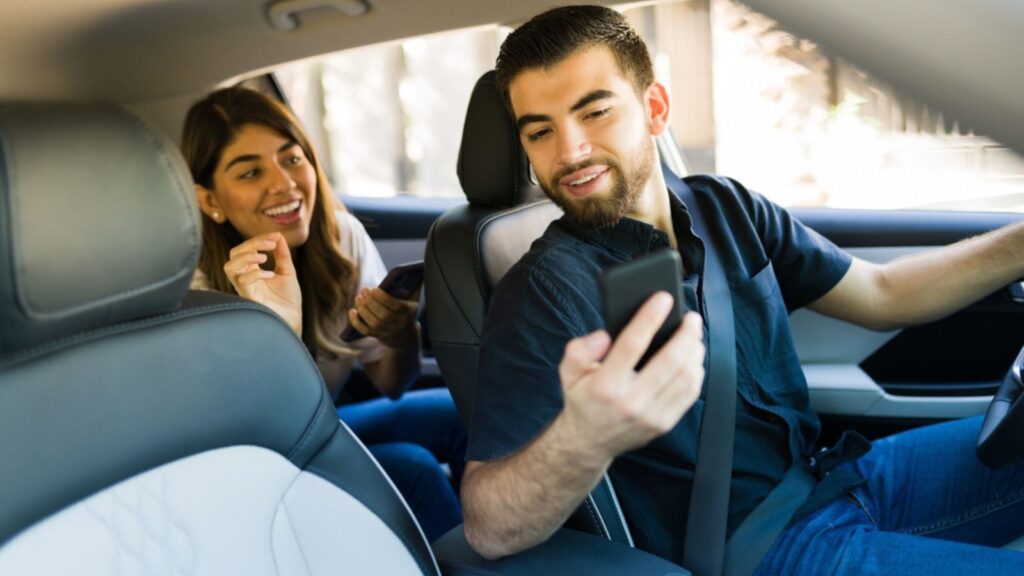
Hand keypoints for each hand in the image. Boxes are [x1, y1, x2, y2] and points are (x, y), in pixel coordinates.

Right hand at [223, 233, 301, 334]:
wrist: (293, 320)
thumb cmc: (287, 299)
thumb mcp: (287, 271)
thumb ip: (282, 254)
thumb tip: (278, 235)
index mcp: (251, 271)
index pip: (245, 249)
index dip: (258, 239)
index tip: (275, 237)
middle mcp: (244, 279)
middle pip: (233, 255)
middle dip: (251, 244)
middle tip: (270, 244)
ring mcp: (244, 289)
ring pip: (230, 268)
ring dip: (246, 257)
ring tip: (264, 258)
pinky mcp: (249, 299)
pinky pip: (243, 282)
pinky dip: (256, 274)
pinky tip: (271, 275)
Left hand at [347, 287, 419, 348]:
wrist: (405, 335)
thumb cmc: (407, 310)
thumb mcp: (414, 299)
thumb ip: (414, 285)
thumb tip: (416, 268)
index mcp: (408, 312)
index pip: (396, 306)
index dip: (384, 298)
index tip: (374, 289)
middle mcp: (398, 323)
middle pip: (384, 315)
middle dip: (371, 302)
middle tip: (364, 290)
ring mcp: (387, 331)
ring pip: (373, 322)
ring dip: (363, 309)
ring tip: (358, 297)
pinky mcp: (377, 336)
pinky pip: (365, 331)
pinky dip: (356, 322)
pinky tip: (352, 311)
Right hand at [557, 292, 704, 459]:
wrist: (588, 441)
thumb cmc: (582, 398)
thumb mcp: (568, 371)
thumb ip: (579, 349)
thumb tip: (604, 336)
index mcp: (605, 384)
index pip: (632, 344)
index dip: (649, 318)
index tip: (663, 298)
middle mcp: (630, 401)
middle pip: (670, 361)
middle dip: (686, 333)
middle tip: (691, 317)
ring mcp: (651, 415)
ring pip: (685, 377)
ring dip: (695, 351)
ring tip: (694, 335)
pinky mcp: (664, 423)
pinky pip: (690, 394)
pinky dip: (696, 371)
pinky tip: (693, 357)